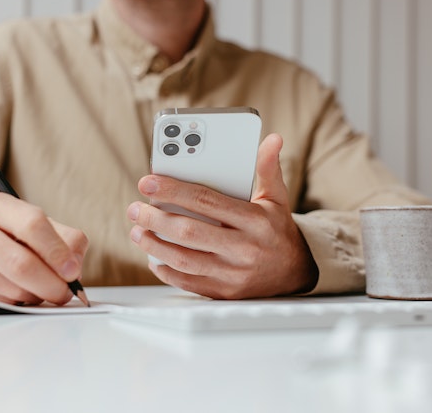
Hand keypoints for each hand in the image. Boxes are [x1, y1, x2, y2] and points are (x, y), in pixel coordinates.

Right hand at [0, 191, 87, 304]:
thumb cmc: (10, 239)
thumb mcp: (41, 229)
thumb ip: (67, 241)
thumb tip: (74, 268)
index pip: (32, 224)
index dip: (57, 252)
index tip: (72, 272)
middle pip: (20, 263)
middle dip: (50, 284)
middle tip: (63, 293)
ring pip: (9, 288)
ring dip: (33, 296)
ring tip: (36, 289)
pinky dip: (13, 305)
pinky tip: (13, 294)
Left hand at [127, 133, 317, 298]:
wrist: (296, 272)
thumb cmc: (277, 230)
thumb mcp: (277, 198)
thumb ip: (267, 169)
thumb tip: (272, 140)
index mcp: (254, 220)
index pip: (206, 200)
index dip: (173, 190)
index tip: (148, 182)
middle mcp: (244, 248)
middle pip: (189, 231)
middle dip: (156, 219)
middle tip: (135, 209)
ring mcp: (233, 273)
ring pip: (184, 259)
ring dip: (155, 245)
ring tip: (137, 231)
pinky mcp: (225, 292)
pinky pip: (188, 282)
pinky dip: (166, 271)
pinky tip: (154, 258)